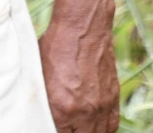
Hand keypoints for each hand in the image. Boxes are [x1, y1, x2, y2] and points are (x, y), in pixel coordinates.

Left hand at [39, 11, 119, 131]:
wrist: (84, 29)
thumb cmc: (55, 48)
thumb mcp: (39, 75)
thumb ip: (43, 100)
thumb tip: (40, 112)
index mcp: (62, 107)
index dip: (51, 129)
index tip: (47, 125)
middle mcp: (84, 112)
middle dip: (69, 132)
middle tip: (62, 127)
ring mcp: (101, 107)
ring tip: (77, 128)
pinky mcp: (113, 99)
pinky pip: (110, 125)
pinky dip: (101, 128)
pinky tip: (92, 126)